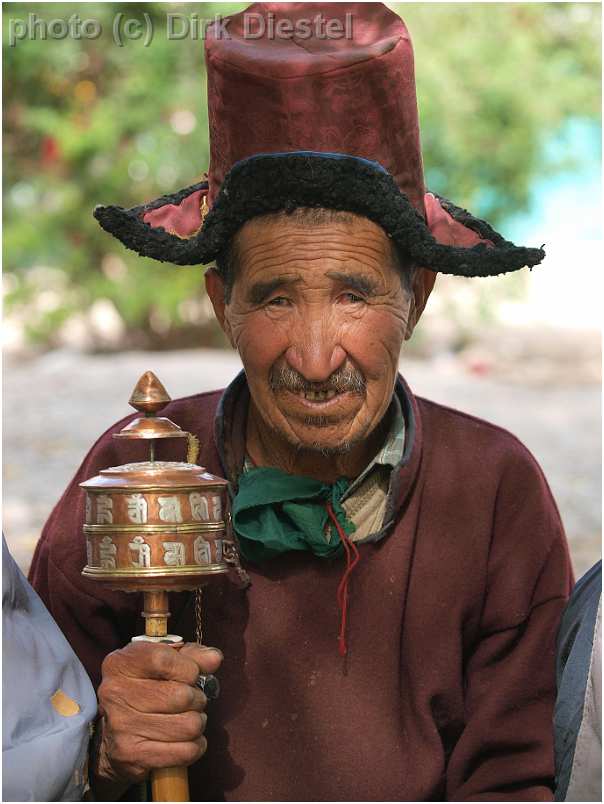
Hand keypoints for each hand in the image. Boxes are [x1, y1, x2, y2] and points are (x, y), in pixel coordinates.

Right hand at [91, 641, 222, 796]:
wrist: (114, 733)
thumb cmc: (146, 687)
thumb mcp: (165, 661)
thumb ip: (193, 655)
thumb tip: (214, 659)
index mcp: (121, 663)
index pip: (164, 660)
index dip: (189, 668)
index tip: (191, 675)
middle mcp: (115, 693)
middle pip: (182, 696)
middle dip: (197, 698)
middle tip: (191, 701)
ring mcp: (122, 726)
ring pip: (189, 725)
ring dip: (197, 722)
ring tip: (187, 718)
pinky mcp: (132, 756)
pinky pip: (185, 751)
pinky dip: (195, 746)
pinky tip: (185, 739)